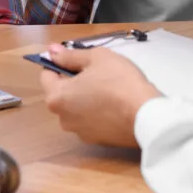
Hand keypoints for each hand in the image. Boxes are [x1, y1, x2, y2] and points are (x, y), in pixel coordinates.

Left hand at [40, 44, 162, 147]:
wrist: (146, 115)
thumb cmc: (119, 81)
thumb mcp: (96, 58)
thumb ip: (70, 55)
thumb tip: (51, 51)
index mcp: (57, 97)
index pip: (46, 75)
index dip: (59, 63)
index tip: (77, 59)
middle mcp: (62, 118)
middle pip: (61, 93)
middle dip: (73, 81)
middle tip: (96, 72)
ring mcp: (79, 132)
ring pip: (76, 108)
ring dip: (84, 97)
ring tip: (108, 88)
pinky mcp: (96, 141)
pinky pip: (90, 120)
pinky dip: (96, 112)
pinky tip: (114, 105)